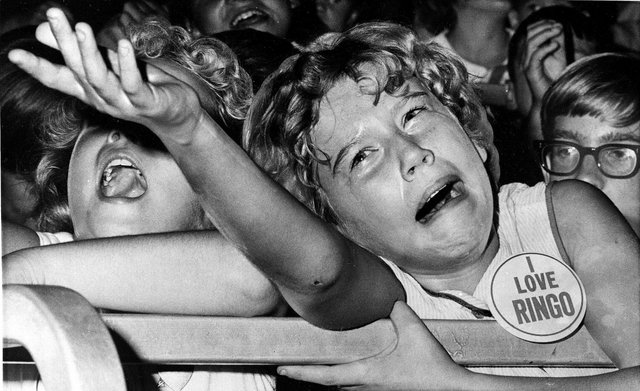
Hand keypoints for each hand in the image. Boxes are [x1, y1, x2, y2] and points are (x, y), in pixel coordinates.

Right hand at [8, 8, 204, 143]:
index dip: (37, 68)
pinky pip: (133, 83)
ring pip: (101, 78)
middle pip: (78, 70)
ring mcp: (124, 103)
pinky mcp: (146, 102)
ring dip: (90, 53)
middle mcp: (102, 98)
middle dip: (65, 42)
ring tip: (83, 28)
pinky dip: (126, 64)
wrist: (177, 116)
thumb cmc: (142, 88)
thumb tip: (42, 31)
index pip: (58, 80)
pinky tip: (120, 44)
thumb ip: (78, 51)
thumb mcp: (108, 66)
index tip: (14, 55)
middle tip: (54, 15)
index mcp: (90, 90)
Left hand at [277, 301, 473, 390]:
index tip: (282, 367)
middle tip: (292, 364)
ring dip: (331, 376)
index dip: (301, 371)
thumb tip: (390, 302)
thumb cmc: (431, 367)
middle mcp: (367, 386)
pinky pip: (360, 386)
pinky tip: (353, 369)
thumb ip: (398, 312)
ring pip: (344, 386)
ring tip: (318, 364)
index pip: (325, 375)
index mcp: (367, 373)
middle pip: (330, 383)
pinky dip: (349, 378)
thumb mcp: (413, 331)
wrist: (450, 389)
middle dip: (311, 374)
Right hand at [521, 20, 565, 105]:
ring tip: (557, 31)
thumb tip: (557, 35)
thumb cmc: (552, 83)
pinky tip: (555, 45)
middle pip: (529, 35)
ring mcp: (527, 66)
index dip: (540, 25)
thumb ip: (551, 49)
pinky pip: (535, 56)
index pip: (529, 34)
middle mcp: (525, 59)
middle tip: (558, 26)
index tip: (554, 23)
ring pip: (531, 43)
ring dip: (545, 34)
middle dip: (544, 27)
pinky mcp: (531, 73)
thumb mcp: (553, 62)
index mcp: (529, 54)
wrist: (547, 101)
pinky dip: (546, 48)